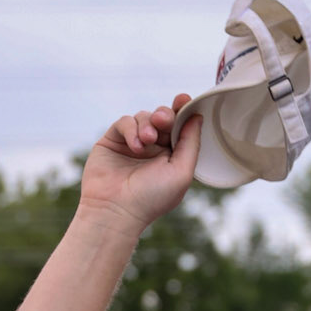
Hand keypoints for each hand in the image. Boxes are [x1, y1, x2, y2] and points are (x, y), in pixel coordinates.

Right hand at [79, 96, 200, 233]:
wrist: (116, 211)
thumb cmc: (152, 198)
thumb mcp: (182, 172)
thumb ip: (191, 143)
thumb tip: (196, 116)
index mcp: (172, 156)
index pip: (180, 127)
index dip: (183, 110)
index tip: (184, 100)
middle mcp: (153, 149)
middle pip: (163, 117)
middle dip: (165, 115)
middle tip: (162, 120)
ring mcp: (132, 144)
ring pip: (144, 117)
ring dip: (147, 125)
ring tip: (146, 141)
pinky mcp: (113, 141)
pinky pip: (125, 122)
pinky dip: (131, 129)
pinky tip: (135, 146)